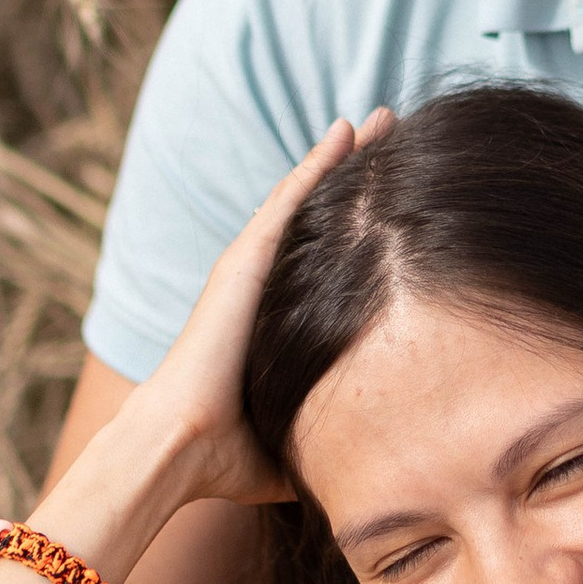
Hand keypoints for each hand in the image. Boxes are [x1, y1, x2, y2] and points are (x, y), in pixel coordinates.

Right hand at [136, 113, 389, 506]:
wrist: (180, 448)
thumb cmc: (230, 457)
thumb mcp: (301, 433)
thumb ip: (333, 432)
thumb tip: (379, 463)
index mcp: (274, 318)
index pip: (326, 258)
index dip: (361, 225)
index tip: (402, 202)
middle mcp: (262, 284)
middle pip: (319, 214)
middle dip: (360, 176)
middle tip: (400, 137)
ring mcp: (250, 267)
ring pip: (306, 196)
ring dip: (345, 157)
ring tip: (385, 121)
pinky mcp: (244, 260)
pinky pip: (289, 199)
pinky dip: (319, 163)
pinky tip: (348, 131)